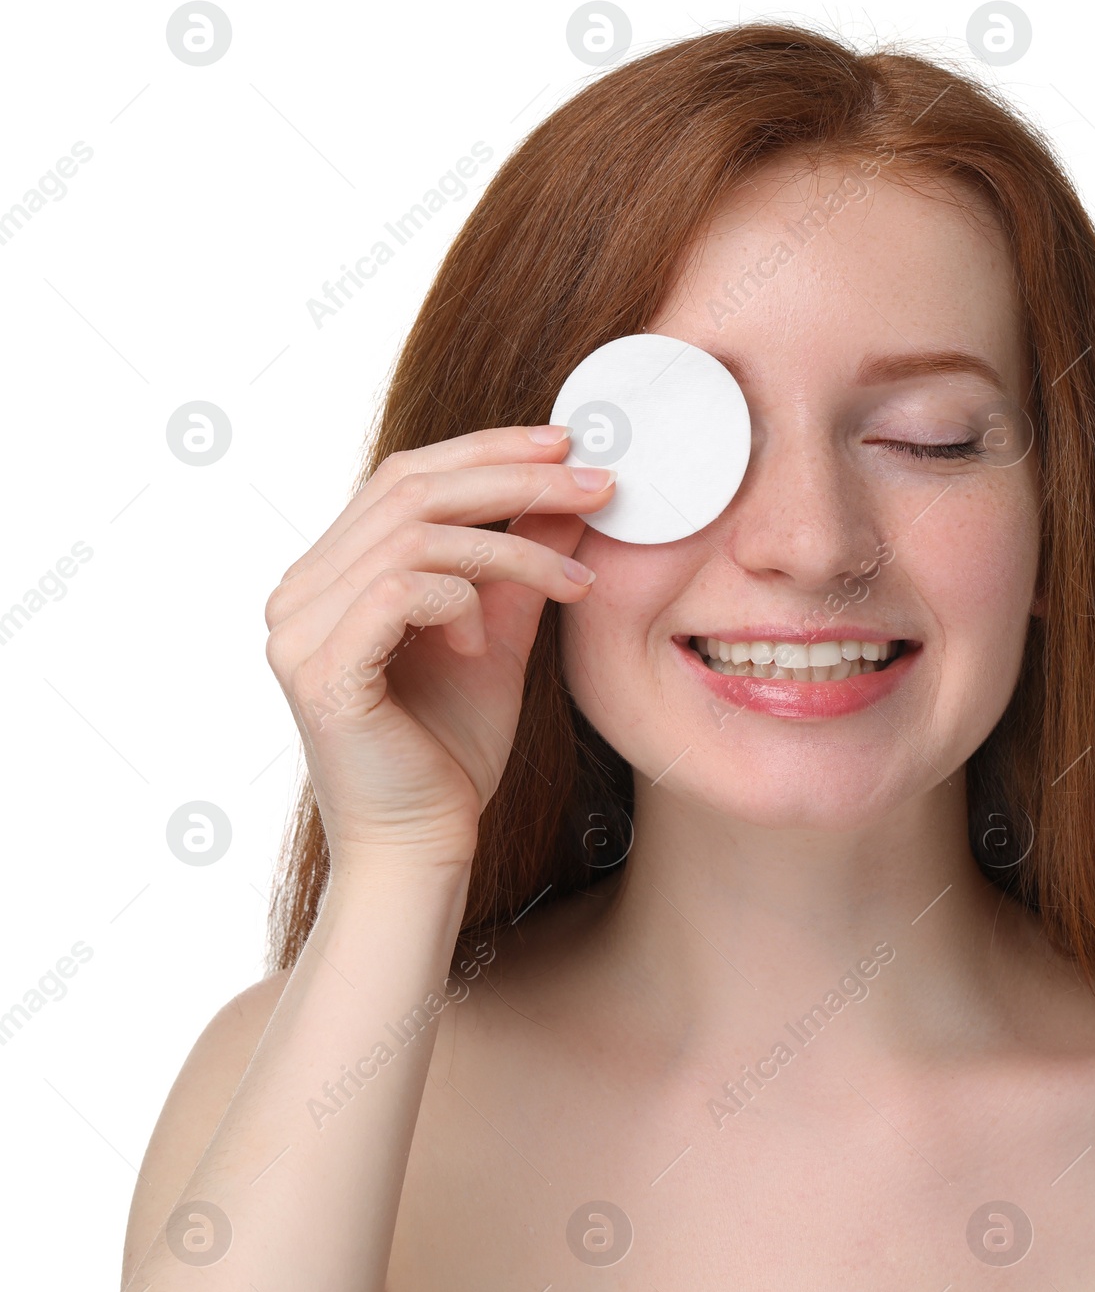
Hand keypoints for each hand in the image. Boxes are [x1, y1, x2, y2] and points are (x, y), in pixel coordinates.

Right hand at [263, 425, 613, 870]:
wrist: (422, 848)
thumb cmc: (451, 750)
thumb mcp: (499, 636)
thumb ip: (522, 563)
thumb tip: (567, 492)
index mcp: (333, 573)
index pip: (408, 477)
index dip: (488, 448)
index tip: (567, 442)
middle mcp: (301, 591)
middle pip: (411, 489)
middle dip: (516, 477)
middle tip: (598, 484)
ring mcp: (299, 629)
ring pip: (414, 536)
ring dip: (511, 549)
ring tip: (571, 586)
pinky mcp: (318, 670)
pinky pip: (399, 591)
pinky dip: (460, 603)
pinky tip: (483, 644)